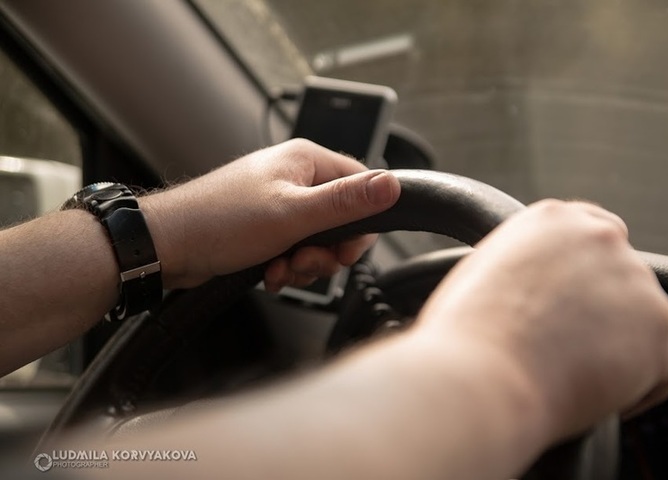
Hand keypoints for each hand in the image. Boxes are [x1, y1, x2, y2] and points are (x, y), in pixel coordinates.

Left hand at [140, 139, 400, 288]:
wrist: (166, 245)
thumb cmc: (220, 221)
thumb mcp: (293, 215)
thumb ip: (346, 202)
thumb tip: (392, 186)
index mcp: (306, 161)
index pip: (361, 186)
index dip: (361, 225)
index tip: (346, 251)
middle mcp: (295, 178)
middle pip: (341, 219)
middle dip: (327, 251)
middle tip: (304, 261)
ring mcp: (279, 203)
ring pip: (319, 240)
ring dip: (305, 264)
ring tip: (280, 269)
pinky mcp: (266, 227)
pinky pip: (295, 249)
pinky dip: (287, 266)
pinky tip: (269, 274)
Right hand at [416, 200, 667, 440]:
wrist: (479, 375)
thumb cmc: (465, 337)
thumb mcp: (482, 275)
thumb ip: (523, 267)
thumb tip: (538, 294)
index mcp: (553, 219)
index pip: (594, 233)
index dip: (586, 274)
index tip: (574, 304)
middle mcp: (601, 237)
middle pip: (622, 277)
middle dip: (602, 312)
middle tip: (565, 347)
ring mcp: (636, 280)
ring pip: (643, 322)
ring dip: (618, 348)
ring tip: (570, 375)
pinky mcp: (659, 328)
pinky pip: (665, 365)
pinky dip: (640, 386)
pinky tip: (595, 394)